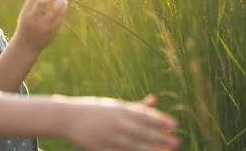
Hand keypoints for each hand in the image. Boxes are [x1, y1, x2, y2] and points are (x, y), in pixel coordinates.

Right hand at [12, 0, 67, 54]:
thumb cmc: (27, 24)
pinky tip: (64, 3)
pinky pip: (60, 17)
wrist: (26, 45)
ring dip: (60, 0)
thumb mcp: (26, 12)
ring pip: (54, 9)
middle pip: (43, 2)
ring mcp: (43, 25)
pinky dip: (63, 8)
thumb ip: (35, 2)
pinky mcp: (52, 31)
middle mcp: (34, 18)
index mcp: (26, 12)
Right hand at [62, 96, 179, 150]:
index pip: (144, 114)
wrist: (68, 117)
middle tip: (176, 142)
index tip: (174, 124)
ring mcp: (109, 136)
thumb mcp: (114, 105)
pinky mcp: (101, 148)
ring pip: (133, 145)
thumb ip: (135, 106)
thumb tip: (154, 100)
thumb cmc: (95, 109)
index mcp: (120, 109)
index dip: (160, 119)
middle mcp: (116, 122)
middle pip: (142, 131)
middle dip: (160, 137)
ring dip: (150, 149)